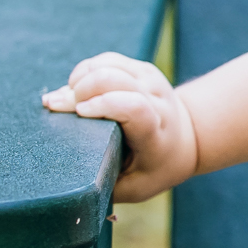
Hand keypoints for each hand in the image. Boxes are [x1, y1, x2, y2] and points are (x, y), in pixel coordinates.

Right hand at [41, 52, 198, 201]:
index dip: (105, 105)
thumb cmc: (154, 168)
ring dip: (80, 78)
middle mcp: (157, 102)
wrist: (188, 139)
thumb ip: (102, 184)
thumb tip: (64, 176)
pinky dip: (86, 70)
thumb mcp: (134, 187)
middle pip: (116, 80)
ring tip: (66, 98)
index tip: (80, 113)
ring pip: (110, 65)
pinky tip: (76, 86)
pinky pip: (108, 60)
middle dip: (81, 89)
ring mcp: (151, 81)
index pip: (135, 107)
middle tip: (58, 107)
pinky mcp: (143, 70)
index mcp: (155, 134)